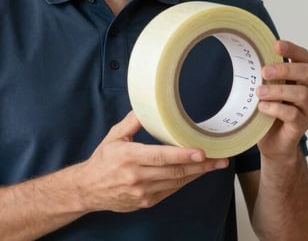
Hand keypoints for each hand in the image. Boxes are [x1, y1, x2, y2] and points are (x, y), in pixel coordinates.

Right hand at [75, 111, 228, 212]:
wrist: (88, 189)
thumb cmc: (102, 161)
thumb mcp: (114, 136)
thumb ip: (132, 121)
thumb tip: (148, 106)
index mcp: (128, 157)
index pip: (161, 156)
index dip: (183, 155)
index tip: (201, 152)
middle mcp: (136, 176)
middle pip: (174, 172)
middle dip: (201, 166)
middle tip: (219, 159)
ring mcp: (142, 192)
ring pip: (176, 182)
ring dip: (197, 174)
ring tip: (214, 165)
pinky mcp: (146, 201)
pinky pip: (170, 191)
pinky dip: (184, 182)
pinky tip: (195, 174)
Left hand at [256, 40, 307, 160]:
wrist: (273, 143)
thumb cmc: (269, 111)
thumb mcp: (265, 89)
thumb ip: (263, 75)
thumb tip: (245, 56)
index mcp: (299, 77)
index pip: (303, 57)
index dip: (292, 49)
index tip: (276, 45)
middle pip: (307, 72)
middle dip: (285, 69)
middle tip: (264, 71)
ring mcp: (307, 109)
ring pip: (301, 94)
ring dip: (278, 91)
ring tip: (259, 92)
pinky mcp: (302, 125)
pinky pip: (294, 115)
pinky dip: (276, 109)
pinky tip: (262, 108)